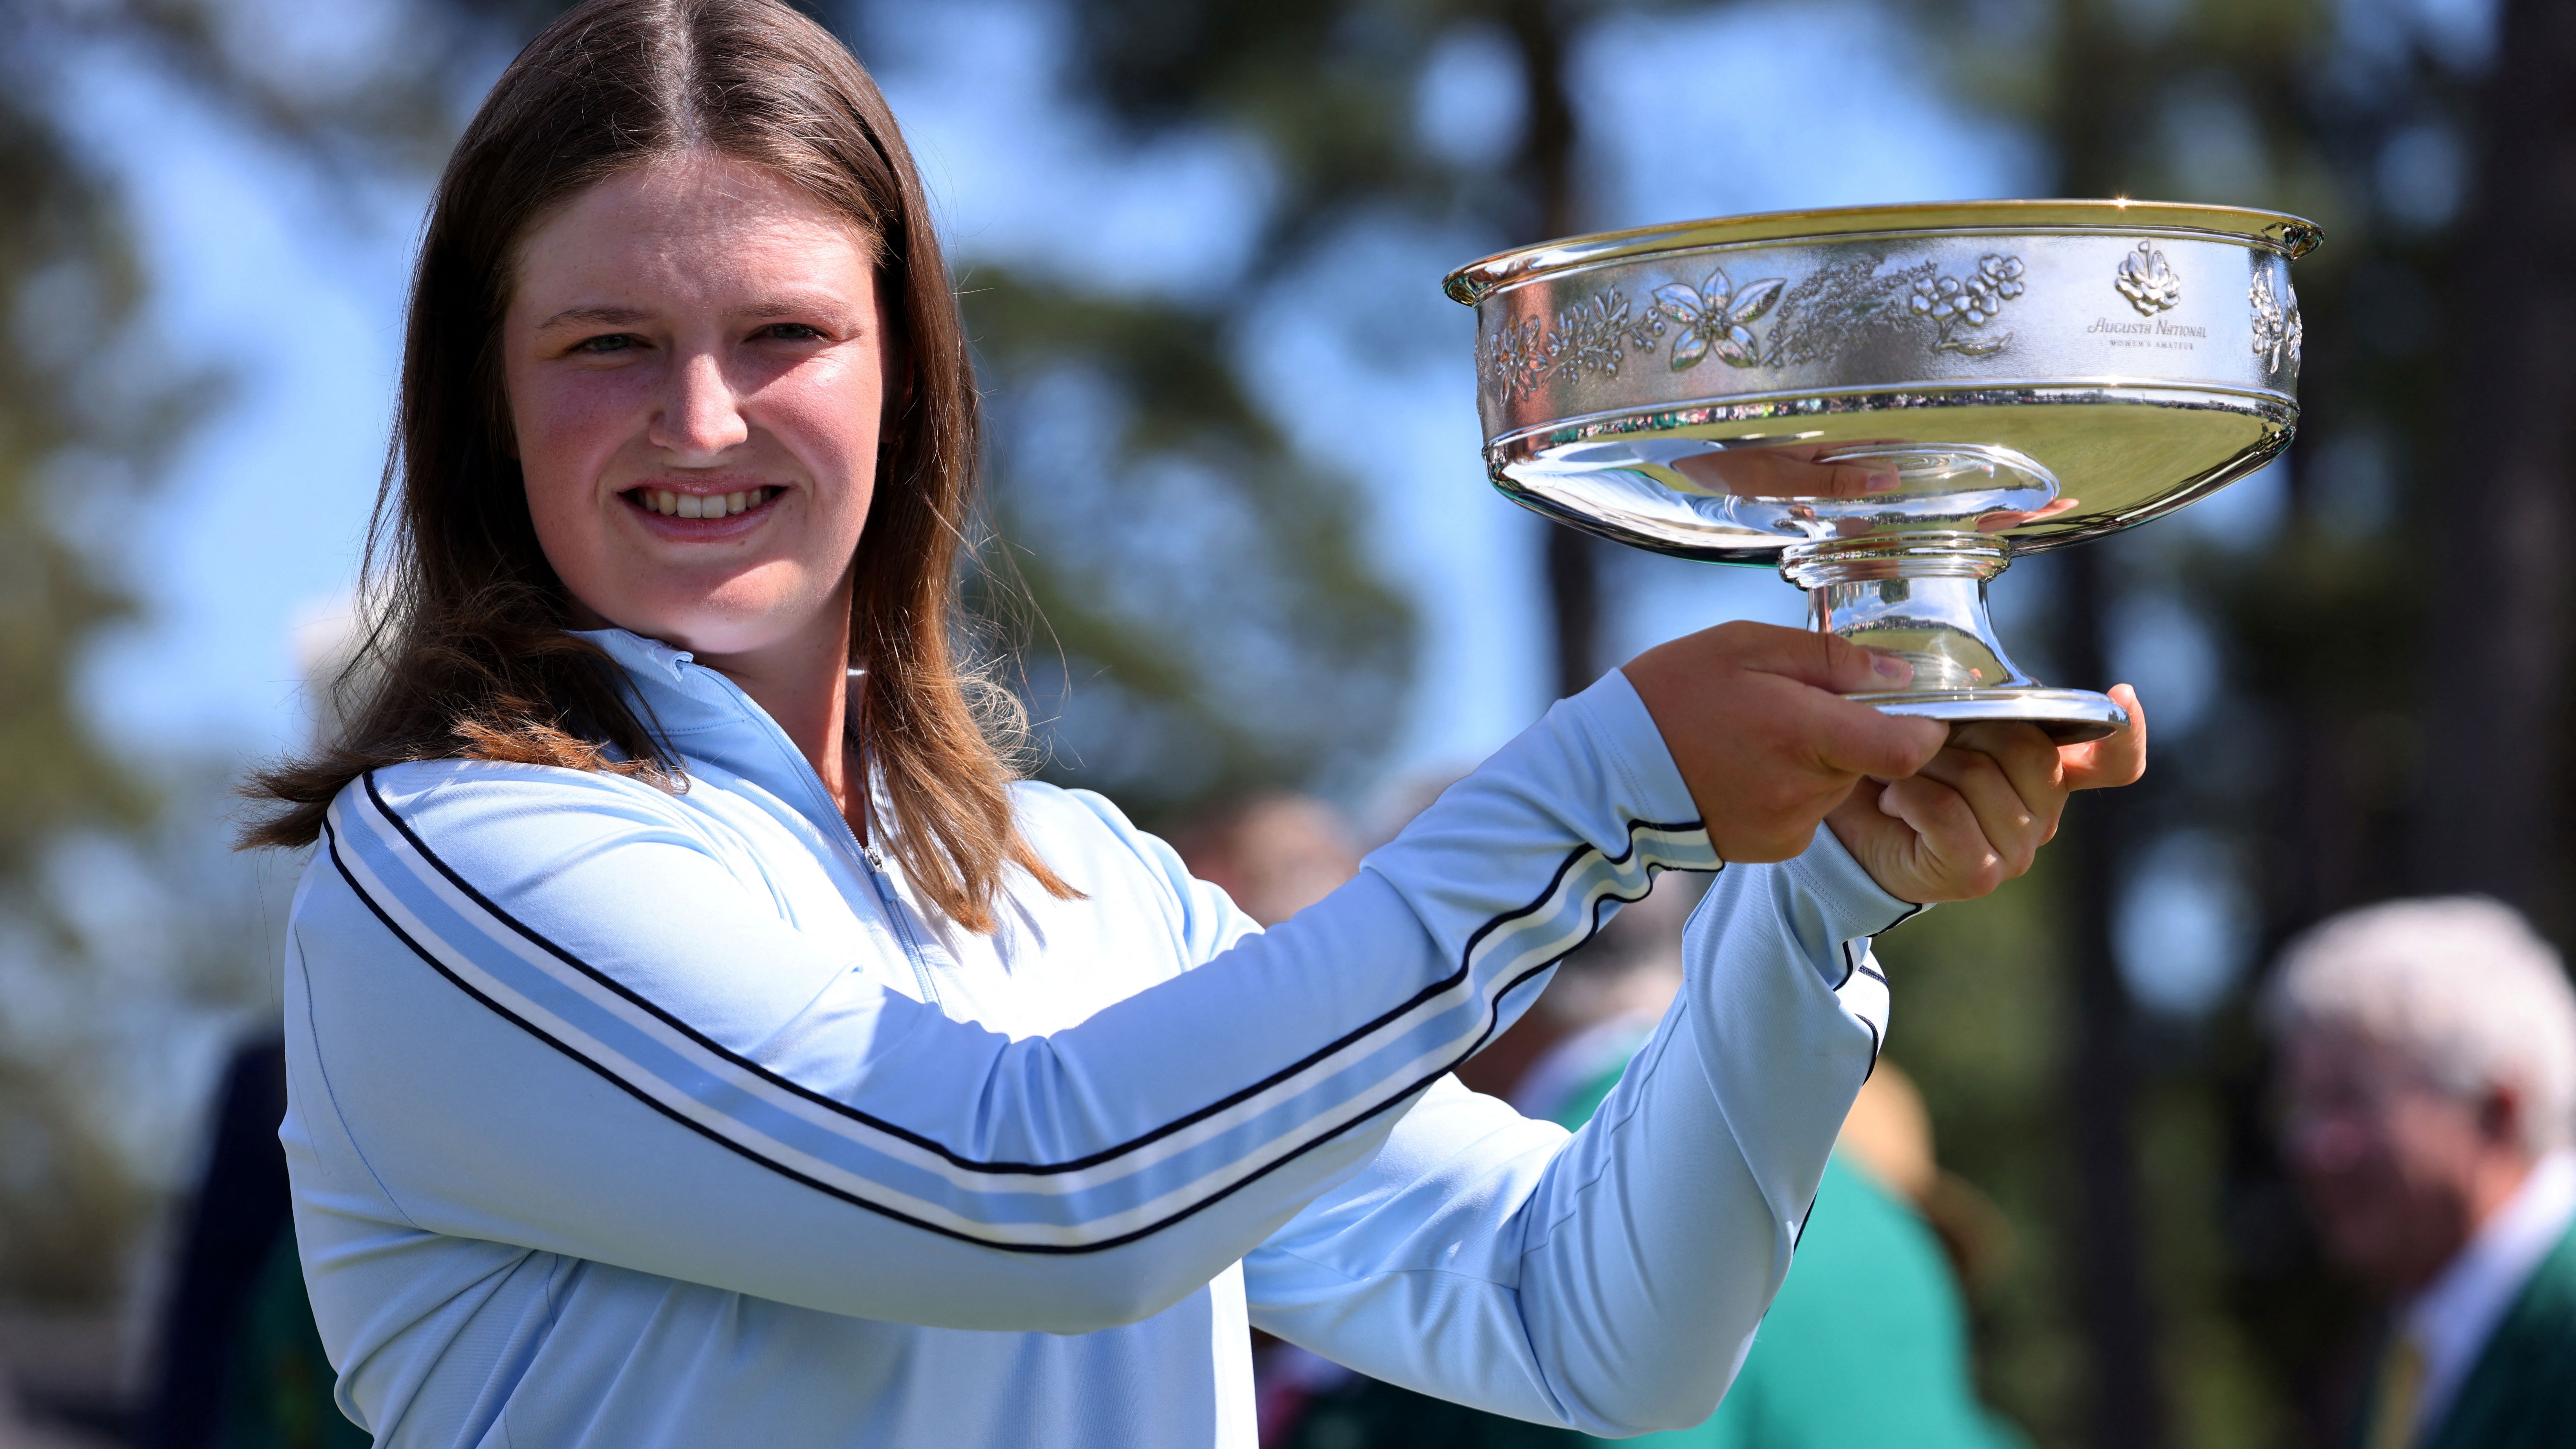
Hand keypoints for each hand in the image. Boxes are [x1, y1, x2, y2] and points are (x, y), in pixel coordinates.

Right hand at [1621, 622, 1949, 863]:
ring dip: (1817, 759)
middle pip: (1871, 761)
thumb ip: (1830, 659)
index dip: (1921, 723)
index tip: (1901, 702)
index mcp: (1804, 734)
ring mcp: (1790, 826)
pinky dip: (1791, 788)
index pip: (1909, 746)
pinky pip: (1808, 811)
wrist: (1605, 772)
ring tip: (1758, 737)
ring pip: (1838, 785)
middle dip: (1849, 730)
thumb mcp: (1745, 646)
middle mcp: (1806, 791)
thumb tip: (1897, 676)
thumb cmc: (1671, 694)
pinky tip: (1747, 769)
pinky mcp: (1774, 848)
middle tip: (1792, 706)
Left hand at [1824, 684, 2148, 902]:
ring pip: (1978, 776)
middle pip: (2028, 750)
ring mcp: (2016, 849)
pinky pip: (1945, 810)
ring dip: (1922, 763)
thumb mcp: (1941, 725)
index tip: (2122, 695)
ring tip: (1900, 776)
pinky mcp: (1979, 872)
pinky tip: (1894, 801)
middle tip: (1920, 739)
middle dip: (1965, 730)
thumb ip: (1979, 706)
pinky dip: (1908, 795)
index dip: (2127, 732)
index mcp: (2047, 772)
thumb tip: (1994, 685)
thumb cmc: (1901, 770)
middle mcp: (2044, 813)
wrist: (1854, 829)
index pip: (2113, 760)